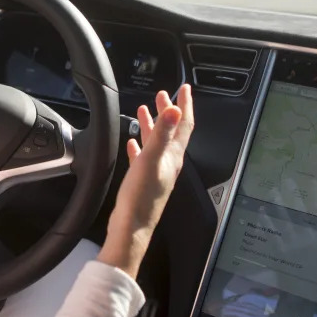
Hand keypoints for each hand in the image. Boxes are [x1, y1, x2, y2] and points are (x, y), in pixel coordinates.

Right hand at [97, 84, 194, 278]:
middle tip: (163, 95)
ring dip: (153, 125)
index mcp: (173, 156)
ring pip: (157, 143)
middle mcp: (169, 163)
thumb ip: (163, 133)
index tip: (184, 89)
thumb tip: (175, 109)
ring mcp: (157, 172)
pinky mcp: (144, 181)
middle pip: (171, 131)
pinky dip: (140, 146)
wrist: (131, 227)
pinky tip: (133, 142)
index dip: (185, 104)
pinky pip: (144, 158)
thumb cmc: (141, 197)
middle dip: (168, 111)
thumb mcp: (151, 159)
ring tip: (144, 110)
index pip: (184, 125)